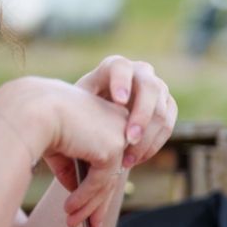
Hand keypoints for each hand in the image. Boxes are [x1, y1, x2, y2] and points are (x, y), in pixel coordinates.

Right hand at [0, 77, 129, 226]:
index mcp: (110, 116)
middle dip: (98, 201)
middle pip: (111, 171)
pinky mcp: (112, 149)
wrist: (29, 108)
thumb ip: (72, 166)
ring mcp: (119, 136)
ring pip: (106, 181)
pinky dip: (84, 199)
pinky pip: (99, 183)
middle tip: (91, 223)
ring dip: (89, 205)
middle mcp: (120, 124)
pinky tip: (70, 210)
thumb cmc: (37, 118)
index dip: (100, 182)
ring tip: (74, 223)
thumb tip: (78, 191)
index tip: (93, 203)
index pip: (109, 155)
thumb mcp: (59, 145)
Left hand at [76, 55, 177, 169]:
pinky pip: (168, 125)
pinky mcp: (168, 106)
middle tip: (129, 139)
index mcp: (115, 66)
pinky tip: (135, 159)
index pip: (121, 67)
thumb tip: (58, 142)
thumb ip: (67, 116)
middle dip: (141, 116)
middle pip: (150, 89)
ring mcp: (158, 89)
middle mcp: (141, 73)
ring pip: (162, 110)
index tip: (118, 102)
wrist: (99, 116)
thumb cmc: (80, 110)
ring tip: (127, 159)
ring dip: (147, 137)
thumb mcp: (72, 107)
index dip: (122, 82)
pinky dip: (153, 144)